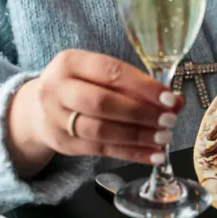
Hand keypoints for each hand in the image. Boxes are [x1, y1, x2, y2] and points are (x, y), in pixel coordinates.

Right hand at [7, 50, 184, 177]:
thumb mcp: (101, 75)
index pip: (110, 72)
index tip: (170, 98)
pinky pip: (102, 151)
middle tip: (170, 120)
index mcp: (70, 62)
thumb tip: (176, 102)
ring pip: (101, 130)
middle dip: (141, 113)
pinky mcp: (64, 144)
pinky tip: (153, 155)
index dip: (143, 87)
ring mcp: (56, 118)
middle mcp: (58, 88)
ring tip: (164, 138)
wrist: (39, 108)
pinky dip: (132, 154)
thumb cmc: (82, 85)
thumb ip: (136, 85)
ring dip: (138, 136)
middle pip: (102, 103)